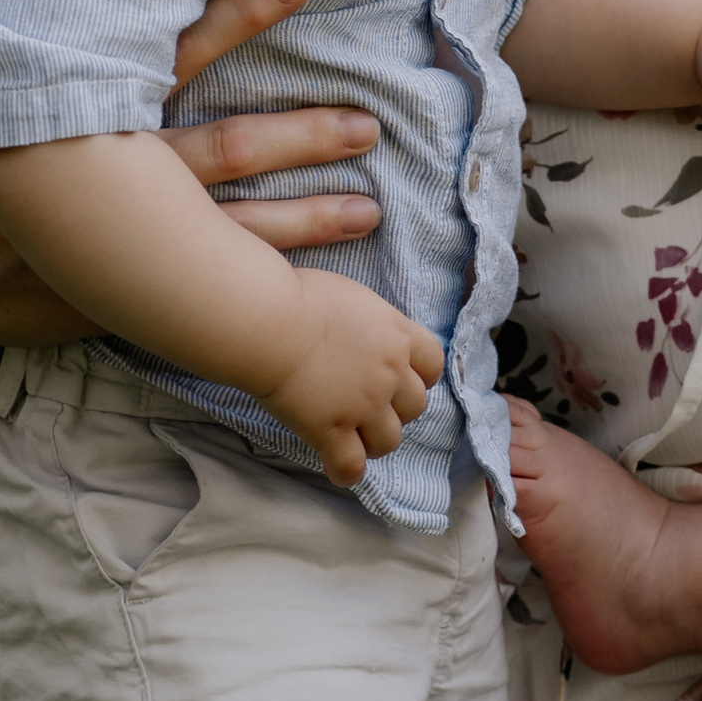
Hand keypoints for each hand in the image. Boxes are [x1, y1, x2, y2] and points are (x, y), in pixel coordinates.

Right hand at [0, 0, 379, 355]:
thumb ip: (24, 28)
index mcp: (76, 107)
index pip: (174, 48)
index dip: (240, 13)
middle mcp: (105, 176)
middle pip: (224, 147)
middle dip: (302, 133)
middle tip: (367, 118)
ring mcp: (115, 244)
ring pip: (230, 229)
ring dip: (305, 215)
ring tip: (370, 203)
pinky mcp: (117, 297)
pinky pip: (207, 292)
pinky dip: (263, 283)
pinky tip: (316, 284)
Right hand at [250, 268, 444, 489]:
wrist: (267, 321)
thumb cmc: (296, 292)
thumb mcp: (348, 283)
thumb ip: (370, 300)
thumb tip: (373, 229)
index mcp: (398, 333)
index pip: (434, 362)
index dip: (420, 372)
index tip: (403, 374)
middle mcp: (390, 372)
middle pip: (417, 405)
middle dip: (399, 408)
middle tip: (376, 406)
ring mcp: (362, 405)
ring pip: (390, 439)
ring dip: (377, 439)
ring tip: (359, 436)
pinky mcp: (330, 430)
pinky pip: (351, 466)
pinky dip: (348, 472)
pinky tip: (339, 468)